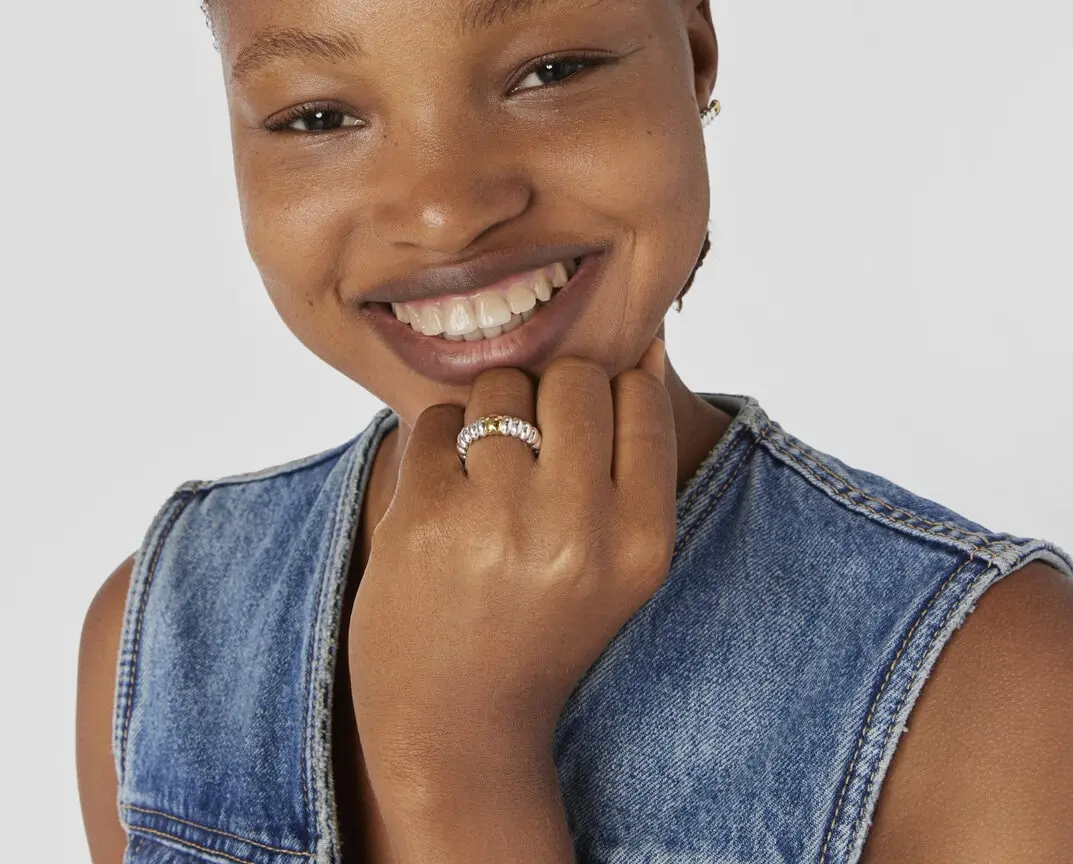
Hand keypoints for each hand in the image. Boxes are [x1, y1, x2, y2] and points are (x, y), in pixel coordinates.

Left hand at [346, 335, 675, 809]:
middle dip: (551, 397)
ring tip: (487, 478)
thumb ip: (638, 461)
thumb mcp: (620, 564)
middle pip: (574, 378)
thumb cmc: (543, 630)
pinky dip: (440, 446)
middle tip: (532, 449)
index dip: (608, 398)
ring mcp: (498, 521)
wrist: (456, 724)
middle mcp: (577, 529)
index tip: (584, 433)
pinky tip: (445, 499)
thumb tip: (648, 347)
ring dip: (491, 415)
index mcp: (639, 543)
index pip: (639, 398)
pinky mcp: (425, 516)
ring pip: (502, 385)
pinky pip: (438, 420)